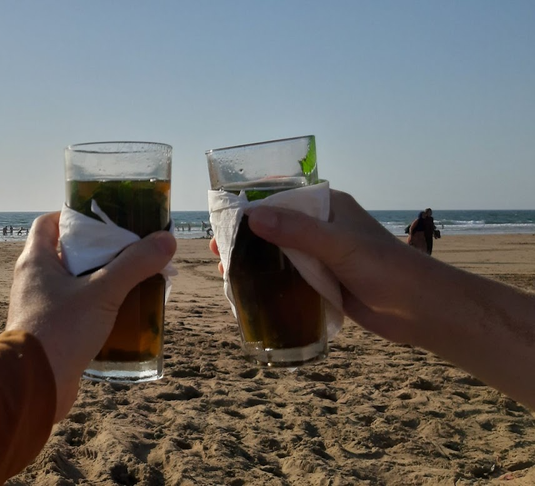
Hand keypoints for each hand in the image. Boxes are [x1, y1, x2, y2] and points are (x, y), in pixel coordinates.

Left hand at [7, 212, 175, 422]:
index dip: (74, 216)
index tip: (104, 218)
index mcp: (36, 261)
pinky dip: (97, 308)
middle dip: (99, 250)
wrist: (33, 386)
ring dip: (102, 281)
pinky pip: (75, 311)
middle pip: (67, 253)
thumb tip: (166, 239)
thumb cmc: (61, 331)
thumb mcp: (103, 292)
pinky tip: (124, 314)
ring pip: (74, 284)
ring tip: (134, 281)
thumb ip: (134, 264)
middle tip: (130, 250)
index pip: (49, 223)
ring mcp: (40, 308)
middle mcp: (33, 281)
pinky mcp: (50, 333)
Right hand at [211, 190, 433, 344]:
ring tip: (226, 273)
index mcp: (329, 207)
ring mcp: (323, 256)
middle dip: (246, 239)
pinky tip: (248, 292)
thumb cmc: (386, 270)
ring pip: (279, 255)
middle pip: (274, 228)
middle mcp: (323, 228)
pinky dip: (269, 282)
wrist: (421, 311)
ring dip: (254, 263)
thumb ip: (297, 231)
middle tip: (218, 251)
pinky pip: (289, 278)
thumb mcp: (338, 246)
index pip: (280, 199)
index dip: (249, 208)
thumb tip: (251, 217)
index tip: (222, 221)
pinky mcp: (324, 282)